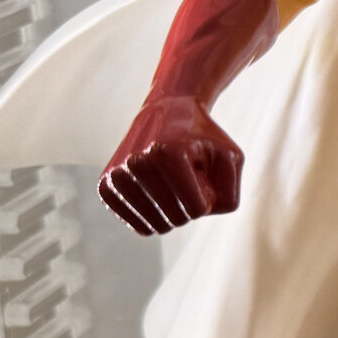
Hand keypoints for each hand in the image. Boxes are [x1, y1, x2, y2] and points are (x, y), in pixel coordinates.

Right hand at [99, 95, 242, 235]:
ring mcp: (117, 175)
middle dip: (189, 204)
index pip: (197, 209)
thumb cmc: (202, 138)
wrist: (166, 110)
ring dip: (171, 209)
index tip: (202, 174)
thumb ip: (229, 196)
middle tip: (186, 176)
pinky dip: (154, 216)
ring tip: (170, 180)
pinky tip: (155, 192)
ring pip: (157, 226)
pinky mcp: (105, 186)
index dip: (208, 197)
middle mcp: (136, 163)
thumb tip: (199, 214)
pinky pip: (138, 226)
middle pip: (176, 218)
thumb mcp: (231, 157)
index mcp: (166, 152)